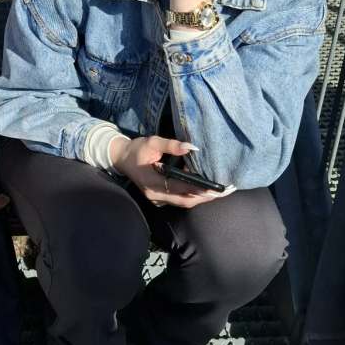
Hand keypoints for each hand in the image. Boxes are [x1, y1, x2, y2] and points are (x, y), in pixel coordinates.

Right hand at [110, 134, 232, 208]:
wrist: (121, 158)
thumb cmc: (136, 149)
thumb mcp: (152, 142)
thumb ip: (171, 145)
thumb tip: (191, 147)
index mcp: (152, 182)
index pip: (180, 188)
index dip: (198, 189)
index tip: (215, 188)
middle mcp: (155, 195)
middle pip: (185, 201)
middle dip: (205, 197)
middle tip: (224, 192)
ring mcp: (157, 199)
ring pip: (183, 203)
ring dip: (201, 198)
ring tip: (218, 192)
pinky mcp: (159, 198)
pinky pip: (179, 200)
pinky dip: (192, 196)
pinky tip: (204, 190)